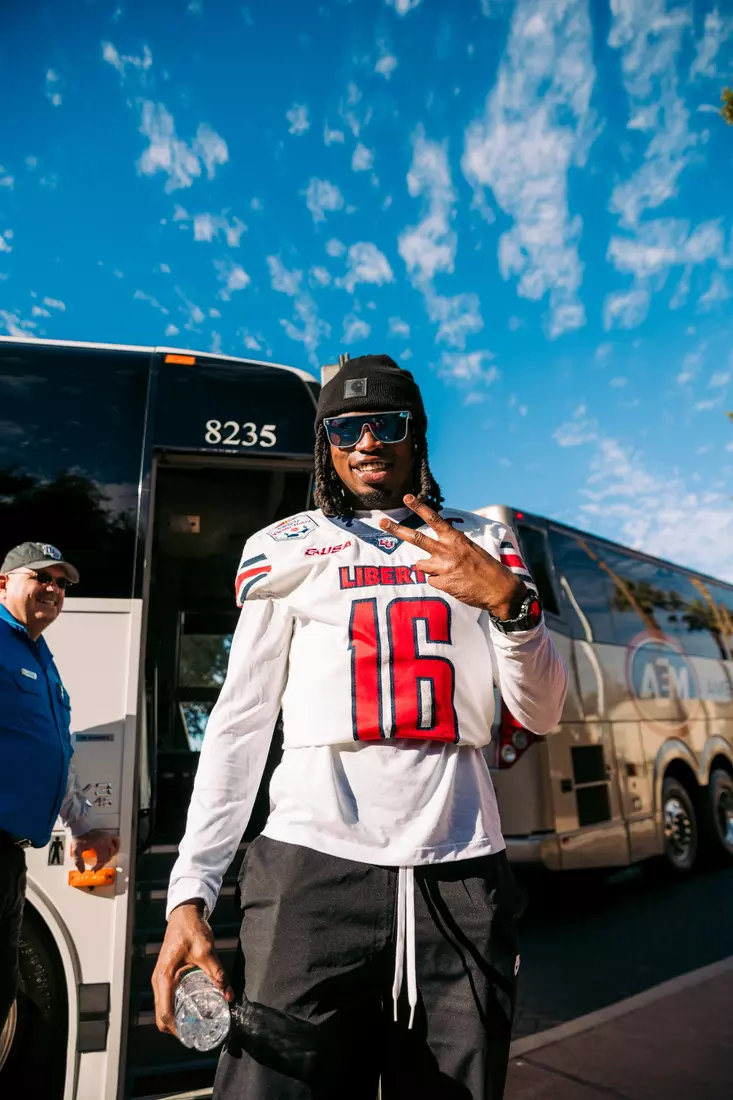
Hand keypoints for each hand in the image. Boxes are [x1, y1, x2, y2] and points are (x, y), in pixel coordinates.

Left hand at [71, 829, 120, 872]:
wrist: (80, 828)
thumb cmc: (79, 837)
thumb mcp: (76, 849)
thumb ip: (78, 860)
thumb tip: (82, 870)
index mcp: (100, 844)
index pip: (103, 859)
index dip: (98, 866)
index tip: (93, 869)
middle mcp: (106, 840)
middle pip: (108, 856)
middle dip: (102, 863)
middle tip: (97, 867)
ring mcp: (108, 836)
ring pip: (114, 850)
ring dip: (110, 856)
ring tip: (103, 860)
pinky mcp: (108, 834)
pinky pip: (117, 841)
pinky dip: (117, 846)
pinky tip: (113, 850)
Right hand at [152, 901, 233, 1035]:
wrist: (184, 914)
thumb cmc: (191, 929)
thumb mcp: (206, 951)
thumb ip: (217, 973)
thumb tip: (228, 995)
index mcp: (164, 977)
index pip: (164, 1013)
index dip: (176, 1029)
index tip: (190, 1037)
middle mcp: (158, 981)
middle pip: (161, 1015)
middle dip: (176, 1028)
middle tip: (196, 1034)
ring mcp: (161, 979)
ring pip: (163, 1008)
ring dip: (176, 1019)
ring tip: (195, 1025)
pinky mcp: (166, 976)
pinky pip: (167, 999)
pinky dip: (175, 1008)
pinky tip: (192, 1009)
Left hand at [379, 495, 526, 618]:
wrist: (499, 589)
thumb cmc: (486, 568)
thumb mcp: (470, 549)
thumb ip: (450, 546)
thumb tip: (431, 551)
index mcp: (455, 538)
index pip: (434, 518)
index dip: (419, 507)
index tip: (407, 497)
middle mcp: (447, 550)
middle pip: (416, 538)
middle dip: (396, 529)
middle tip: (382, 522)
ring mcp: (443, 567)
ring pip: (420, 565)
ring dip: (429, 568)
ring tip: (449, 572)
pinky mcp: (442, 583)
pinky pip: (432, 581)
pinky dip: (440, 582)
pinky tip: (455, 583)